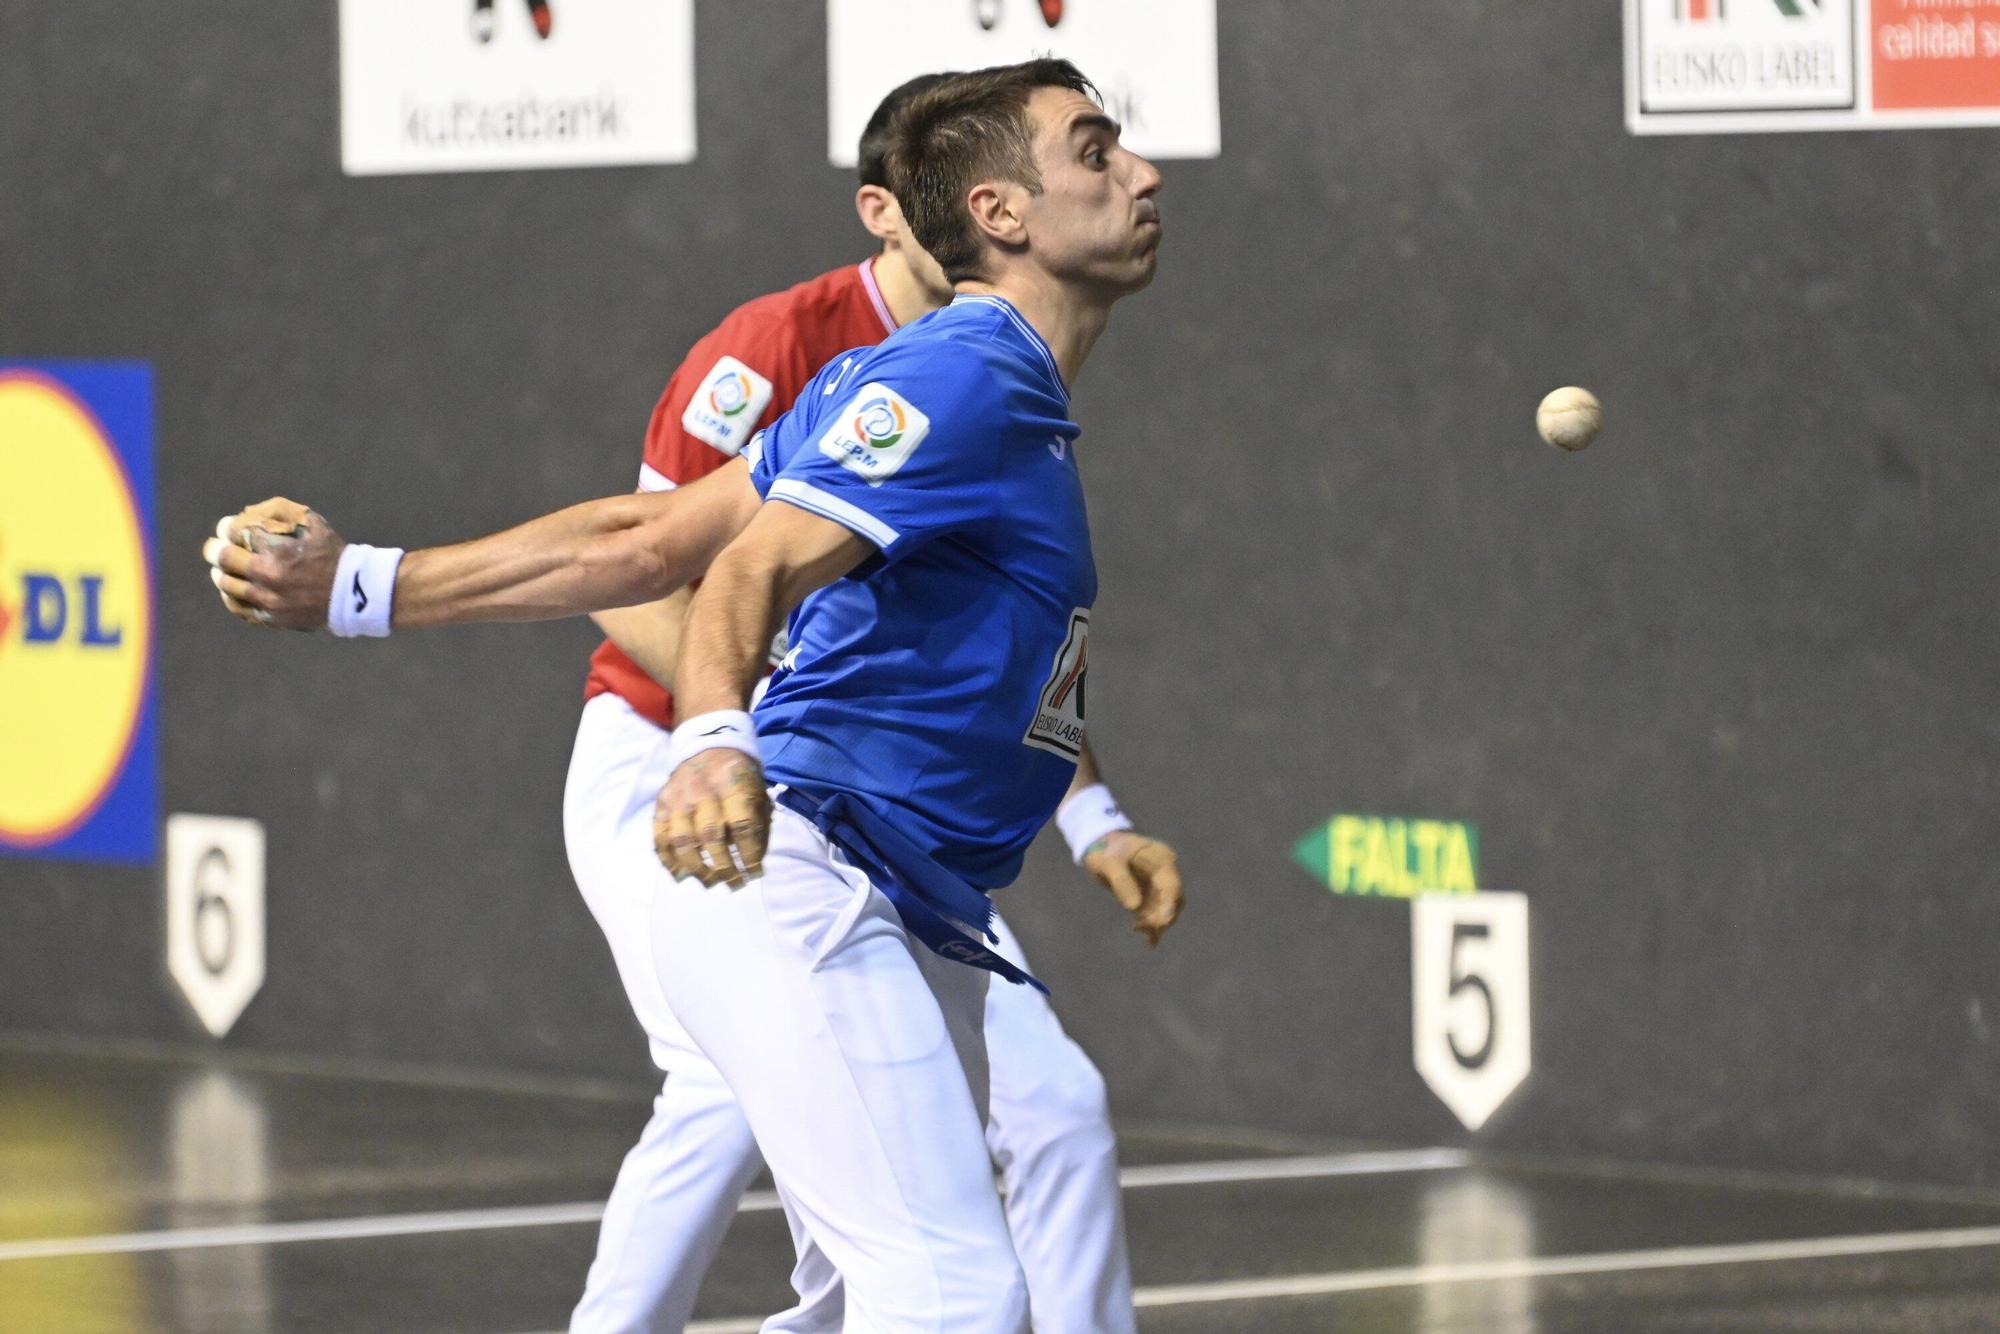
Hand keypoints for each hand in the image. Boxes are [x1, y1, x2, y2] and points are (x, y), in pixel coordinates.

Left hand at [200, 497, 344, 629]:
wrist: (354, 594)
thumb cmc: (333, 555)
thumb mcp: (313, 524)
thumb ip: (282, 512)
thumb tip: (249, 511)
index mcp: (276, 553)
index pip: (234, 534)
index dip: (226, 528)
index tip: (228, 528)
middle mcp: (267, 579)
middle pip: (224, 561)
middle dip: (216, 550)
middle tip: (216, 548)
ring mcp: (268, 602)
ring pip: (227, 586)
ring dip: (221, 573)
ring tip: (224, 570)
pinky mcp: (272, 619)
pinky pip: (239, 609)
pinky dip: (231, 597)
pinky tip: (234, 591)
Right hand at [653, 749, 770, 886]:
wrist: (708, 746)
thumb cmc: (739, 777)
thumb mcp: (758, 791)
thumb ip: (759, 825)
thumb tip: (754, 863)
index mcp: (733, 784)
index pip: (741, 825)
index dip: (749, 854)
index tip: (754, 873)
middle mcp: (703, 790)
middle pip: (710, 836)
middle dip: (723, 867)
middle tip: (733, 883)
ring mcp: (678, 797)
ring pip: (682, 841)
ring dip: (696, 868)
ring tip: (709, 882)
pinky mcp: (661, 803)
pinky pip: (660, 837)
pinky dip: (668, 860)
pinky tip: (681, 874)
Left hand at [1083, 831, 1183, 946]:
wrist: (1100, 847)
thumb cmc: (1104, 850)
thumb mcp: (1107, 862)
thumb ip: (1120, 881)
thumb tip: (1134, 907)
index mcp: (1160, 858)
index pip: (1172, 884)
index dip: (1170, 903)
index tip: (1164, 920)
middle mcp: (1165, 872)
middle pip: (1173, 900)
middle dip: (1161, 917)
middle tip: (1142, 927)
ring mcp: (1159, 885)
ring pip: (1166, 909)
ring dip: (1155, 923)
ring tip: (1137, 928)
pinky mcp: (1151, 896)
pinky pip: (1155, 914)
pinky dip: (1152, 927)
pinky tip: (1149, 943)